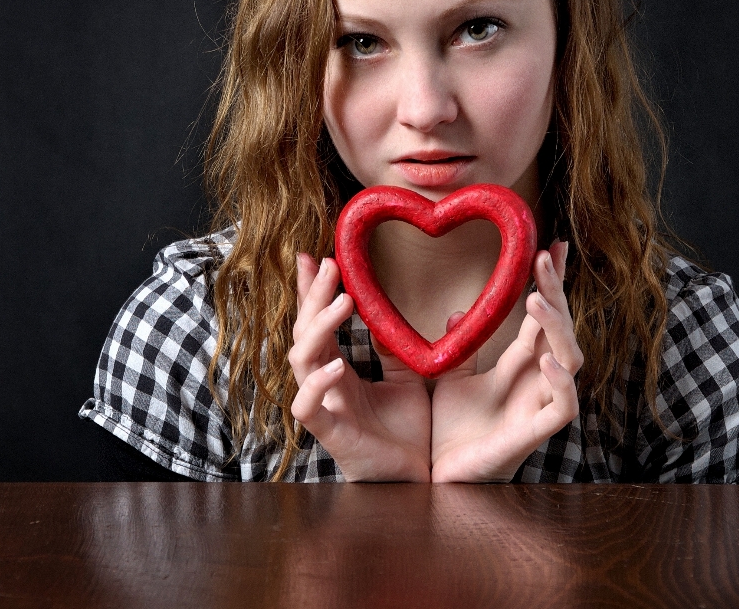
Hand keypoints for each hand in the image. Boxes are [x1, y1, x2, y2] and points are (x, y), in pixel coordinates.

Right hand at [289, 253, 431, 481]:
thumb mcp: (412, 380)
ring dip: (318, 328)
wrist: (418, 482)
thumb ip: (408, 349)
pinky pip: (307, 408)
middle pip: (303, 333)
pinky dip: (316, 384)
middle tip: (329, 265)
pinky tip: (336, 363)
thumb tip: (439, 309)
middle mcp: (326, 385)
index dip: (313, 292)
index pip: (319, 323)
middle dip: (313, 297)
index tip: (315, 257)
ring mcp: (325, 408)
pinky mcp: (331, 434)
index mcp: (341, 371)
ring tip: (342, 302)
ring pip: (300, 362)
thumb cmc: (408, 435)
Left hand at [429, 241, 582, 481]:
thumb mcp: (450, 378)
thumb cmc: (453, 432)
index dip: (548, 282)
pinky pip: (562, 410)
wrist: (440, 480)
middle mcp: (535, 382)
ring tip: (538, 300)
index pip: (540, 316)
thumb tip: (457, 312)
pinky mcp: (533, 436)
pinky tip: (549, 361)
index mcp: (518, 366)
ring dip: (557, 329)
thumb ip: (457, 346)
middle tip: (544, 258)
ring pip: (569, 362)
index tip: (551, 245)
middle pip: (559, 330)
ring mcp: (538, 407)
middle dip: (555, 293)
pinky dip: (561, 385)